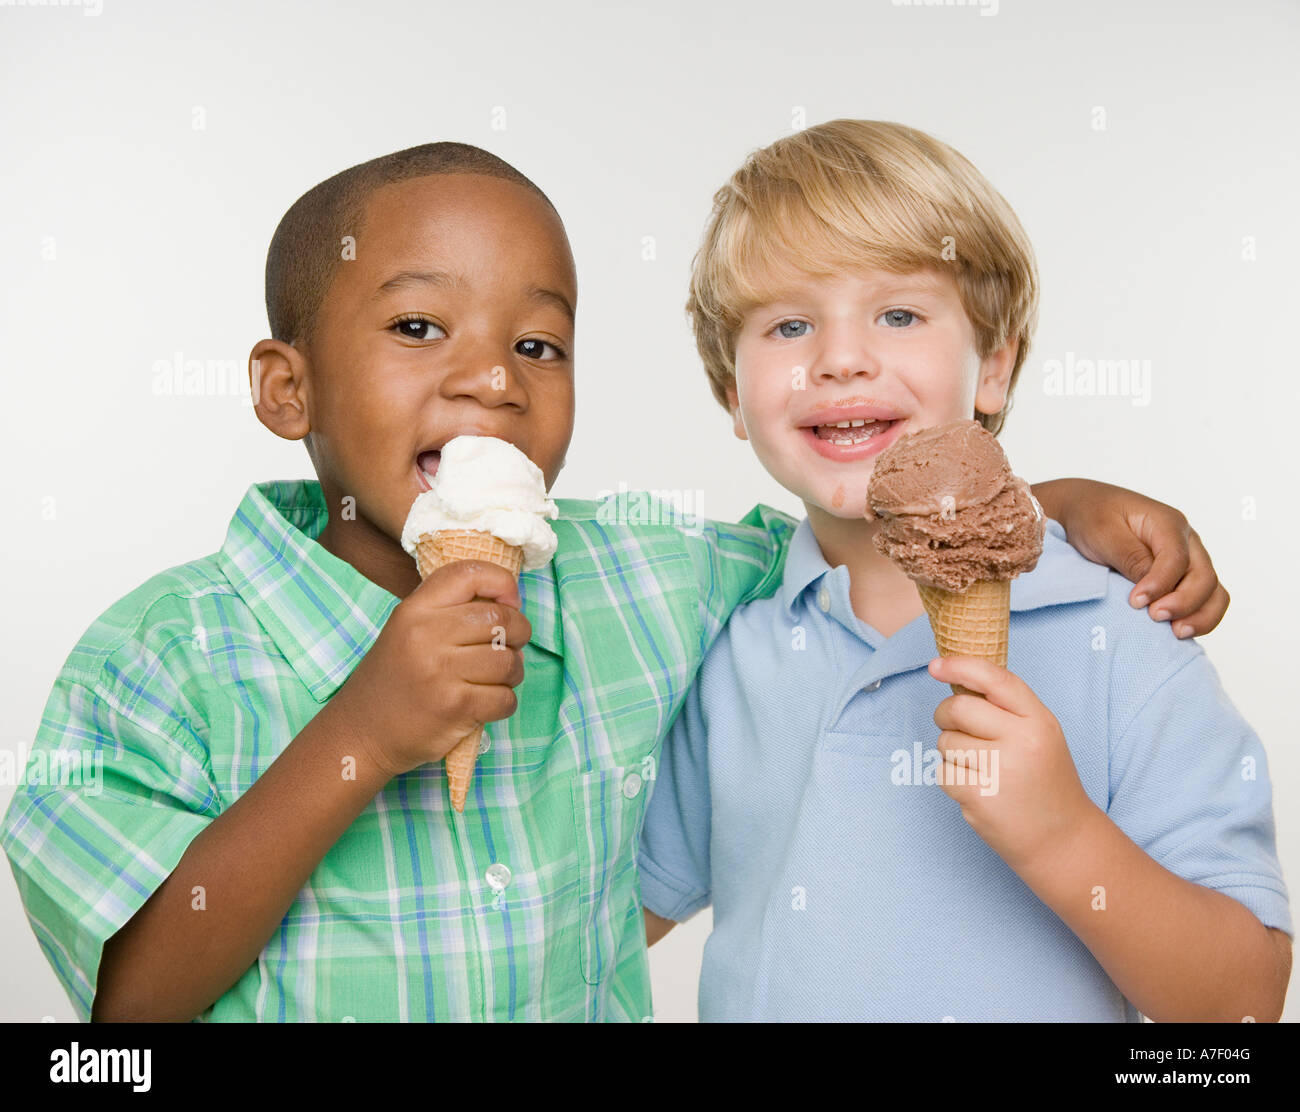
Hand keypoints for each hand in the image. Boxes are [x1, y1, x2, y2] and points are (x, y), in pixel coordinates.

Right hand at [324, 560, 531, 781]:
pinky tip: (487, 703)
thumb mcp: (407, 631)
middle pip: (501, 618)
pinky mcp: (454, 706)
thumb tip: (510, 604)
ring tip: (497, 678)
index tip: (509, 603)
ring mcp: (440, 671)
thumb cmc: (394, 680)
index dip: (503, 583)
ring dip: (513, 672)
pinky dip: (505, 703)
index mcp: (414, 610)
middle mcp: (425, 634)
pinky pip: (505, 698)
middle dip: (519, 633)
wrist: (362, 733)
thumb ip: (449, 611)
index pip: (470, 574)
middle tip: (511, 646)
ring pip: (508, 661)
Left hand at [928, 655, 1099, 875]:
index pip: (994, 679)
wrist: (1062, 839)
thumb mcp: (1041, 736)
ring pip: (946, 742)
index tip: (936, 666)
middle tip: (956, 729)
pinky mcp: (979, 796)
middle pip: (958, 708)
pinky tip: (978, 791)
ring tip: (983, 771)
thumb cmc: (1044, 782)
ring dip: (953, 754)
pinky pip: (943, 772)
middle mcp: (1022, 740)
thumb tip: (957, 682)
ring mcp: (1000, 769)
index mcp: (1039, 720)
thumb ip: (1007, 709)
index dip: (960, 666)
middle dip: (946, 716)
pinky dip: (952, 780)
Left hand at [1034, 478, 1228, 637]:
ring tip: (1176, 633)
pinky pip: (1206, 600)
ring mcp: (1190, 560)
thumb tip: (1153, 587)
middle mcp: (1187, 541)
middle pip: (1204, 576)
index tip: (1136, 602)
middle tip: (1155, 618)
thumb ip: (1130, 557)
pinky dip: (1199, 618)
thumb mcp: (1103, 532)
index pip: (1177, 557)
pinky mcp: (1185, 578)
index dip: (1161, 583)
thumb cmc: (1093, 518)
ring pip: (1213, 592)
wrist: (1086, 510)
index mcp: (1167, 523)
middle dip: (1184, 602)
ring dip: (1200, 616)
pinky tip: (1177, 632)